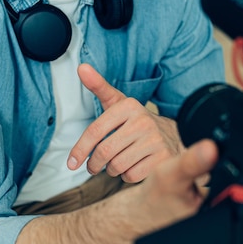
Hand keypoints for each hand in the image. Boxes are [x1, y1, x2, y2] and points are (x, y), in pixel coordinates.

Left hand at [67, 63, 183, 181]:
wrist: (171, 134)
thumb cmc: (134, 119)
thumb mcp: (118, 102)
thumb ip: (98, 86)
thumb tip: (81, 67)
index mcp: (129, 105)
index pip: (95, 130)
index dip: (80, 149)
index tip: (71, 163)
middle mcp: (143, 121)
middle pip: (104, 152)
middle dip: (94, 164)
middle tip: (92, 167)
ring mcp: (155, 140)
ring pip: (117, 166)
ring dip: (111, 169)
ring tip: (116, 162)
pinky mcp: (162, 158)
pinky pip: (132, 176)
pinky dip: (127, 176)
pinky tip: (133, 166)